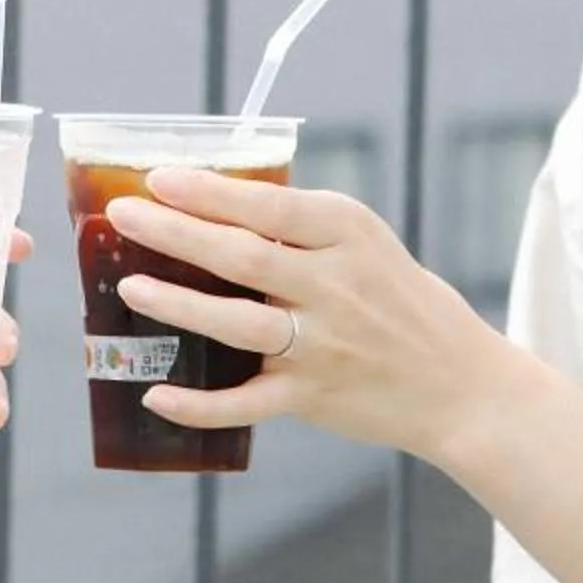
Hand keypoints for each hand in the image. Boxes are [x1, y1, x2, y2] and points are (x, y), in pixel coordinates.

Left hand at [105, 170, 512, 461]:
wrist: (460, 385)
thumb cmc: (401, 303)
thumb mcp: (366, 246)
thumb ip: (301, 230)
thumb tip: (212, 205)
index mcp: (349, 236)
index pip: (268, 208)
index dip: (209, 193)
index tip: (157, 179)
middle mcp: (336, 287)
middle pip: (242, 258)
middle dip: (175, 233)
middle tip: (121, 216)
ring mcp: (324, 345)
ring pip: (237, 324)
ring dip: (179, 305)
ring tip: (131, 288)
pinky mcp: (314, 397)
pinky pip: (246, 403)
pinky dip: (199, 404)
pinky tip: (156, 394)